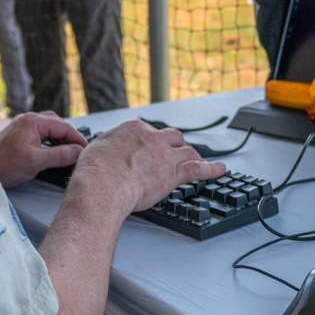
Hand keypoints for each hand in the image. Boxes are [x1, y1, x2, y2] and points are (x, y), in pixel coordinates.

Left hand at [0, 112, 87, 187]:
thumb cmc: (4, 165)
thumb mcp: (36, 162)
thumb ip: (60, 155)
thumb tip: (78, 152)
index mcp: (33, 122)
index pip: (64, 127)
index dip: (77, 139)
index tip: (87, 150)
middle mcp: (28, 119)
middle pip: (57, 123)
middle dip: (69, 136)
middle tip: (79, 151)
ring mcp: (22, 124)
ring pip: (49, 127)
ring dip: (59, 137)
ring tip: (67, 152)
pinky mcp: (18, 132)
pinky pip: (40, 131)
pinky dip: (50, 139)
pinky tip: (52, 150)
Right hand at [70, 120, 225, 213]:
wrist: (103, 184)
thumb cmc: (95, 171)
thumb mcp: (95, 148)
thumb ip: (107, 146)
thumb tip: (106, 150)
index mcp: (134, 129)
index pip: (149, 132)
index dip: (153, 142)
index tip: (152, 149)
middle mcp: (153, 138)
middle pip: (172, 137)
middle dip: (176, 145)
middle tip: (177, 153)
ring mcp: (165, 155)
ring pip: (187, 151)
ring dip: (194, 156)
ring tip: (200, 160)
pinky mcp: (174, 173)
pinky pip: (198, 169)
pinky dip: (212, 169)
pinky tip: (219, 170)